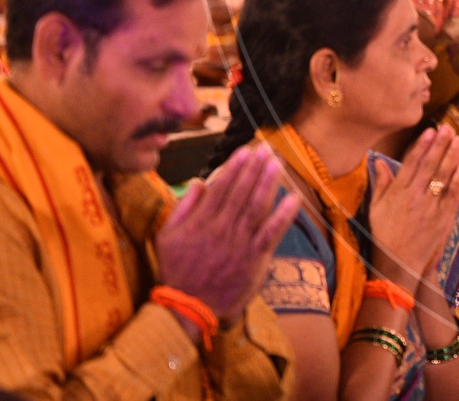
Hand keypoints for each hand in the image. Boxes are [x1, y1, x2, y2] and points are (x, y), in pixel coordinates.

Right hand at [155, 143, 301, 321]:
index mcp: (200, 223)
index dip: (235, 167)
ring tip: (277, 163)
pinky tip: (293, 198)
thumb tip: (199, 181)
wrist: (188, 308)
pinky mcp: (254, 260)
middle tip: (266, 149)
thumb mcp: (166, 237)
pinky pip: (271, 233)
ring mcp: (239, 245)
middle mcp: (221, 230)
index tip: (246, 150)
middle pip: (241, 193)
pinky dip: (283, 215)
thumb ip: (183, 208)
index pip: (221, 188)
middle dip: (255, 168)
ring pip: (256, 207)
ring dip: (268, 183)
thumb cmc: (176, 270)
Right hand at [367, 125, 458, 290]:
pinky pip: (453, 197)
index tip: (430, 130)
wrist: (397, 265)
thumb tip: (378, 162)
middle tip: (448, 128)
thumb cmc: (384, 235)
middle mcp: (414, 198)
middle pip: (430, 166)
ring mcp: (430, 209)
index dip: (422, 146)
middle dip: (440, 145)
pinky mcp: (443, 220)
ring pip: (443, 178)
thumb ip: (381, 183)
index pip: (411, 164)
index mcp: (398, 193)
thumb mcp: (376, 208)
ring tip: (458, 141)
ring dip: (452, 158)